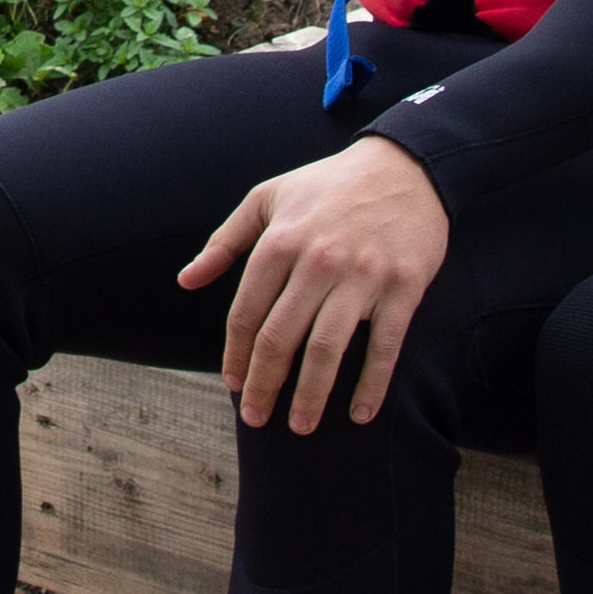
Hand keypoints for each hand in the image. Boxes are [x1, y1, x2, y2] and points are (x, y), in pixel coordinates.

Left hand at [180, 137, 451, 432]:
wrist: (405, 166)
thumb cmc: (329, 186)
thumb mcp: (268, 198)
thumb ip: (225, 241)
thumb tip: (187, 280)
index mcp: (280, 241)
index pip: (246, 313)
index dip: (235, 355)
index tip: (233, 384)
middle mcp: (318, 261)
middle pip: (280, 338)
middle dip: (264, 385)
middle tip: (255, 419)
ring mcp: (363, 276)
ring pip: (327, 348)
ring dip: (311, 394)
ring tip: (299, 427)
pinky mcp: (403, 286)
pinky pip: (384, 345)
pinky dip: (371, 384)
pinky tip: (359, 413)